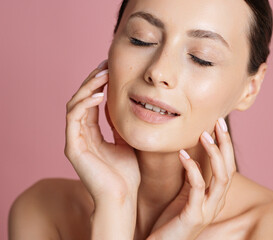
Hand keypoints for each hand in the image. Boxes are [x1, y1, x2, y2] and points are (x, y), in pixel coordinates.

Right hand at [64, 60, 139, 203]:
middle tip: (106, 65)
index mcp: (92, 133)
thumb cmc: (127, 173)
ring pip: (75, 105)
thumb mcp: (127, 142)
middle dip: (92, 80)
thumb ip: (121, 125)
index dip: (99, 85)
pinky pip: (74, 119)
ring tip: (103, 75)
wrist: (123, 197)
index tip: (111, 69)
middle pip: (81, 99)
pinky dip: (85, 104)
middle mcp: (81, 134)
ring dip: (88, 87)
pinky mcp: (73, 148)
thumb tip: (127, 105)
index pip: (91, 102)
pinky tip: (99, 95)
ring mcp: (75, 140)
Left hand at [147, 118, 236, 239]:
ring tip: (204, 134)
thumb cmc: (171, 220)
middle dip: (225, 144)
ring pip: (221, 177)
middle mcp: (217, 202)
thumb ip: (192, 178)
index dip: (225, 144)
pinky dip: (192, 169)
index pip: (227, 166)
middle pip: (229, 168)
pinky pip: (198, 188)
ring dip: (214, 153)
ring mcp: (208, 210)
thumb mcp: (184, 195)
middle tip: (218, 122)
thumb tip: (193, 157)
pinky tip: (182, 155)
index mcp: (215, 196)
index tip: (219, 123)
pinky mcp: (194, 216)